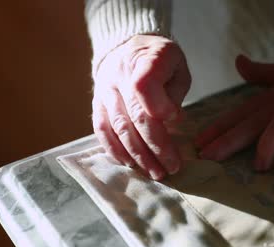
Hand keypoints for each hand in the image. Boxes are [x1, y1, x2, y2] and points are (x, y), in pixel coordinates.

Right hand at [92, 35, 190, 179]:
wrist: (125, 47)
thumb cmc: (160, 60)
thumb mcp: (176, 65)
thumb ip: (175, 91)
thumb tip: (173, 120)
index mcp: (146, 58)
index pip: (144, 84)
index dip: (159, 105)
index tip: (175, 119)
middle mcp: (120, 74)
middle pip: (135, 115)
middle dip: (156, 146)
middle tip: (171, 167)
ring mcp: (105, 90)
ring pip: (119, 128)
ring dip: (138, 155)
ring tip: (155, 172)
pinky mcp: (96, 104)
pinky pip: (102, 130)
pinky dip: (115, 150)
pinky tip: (130, 164)